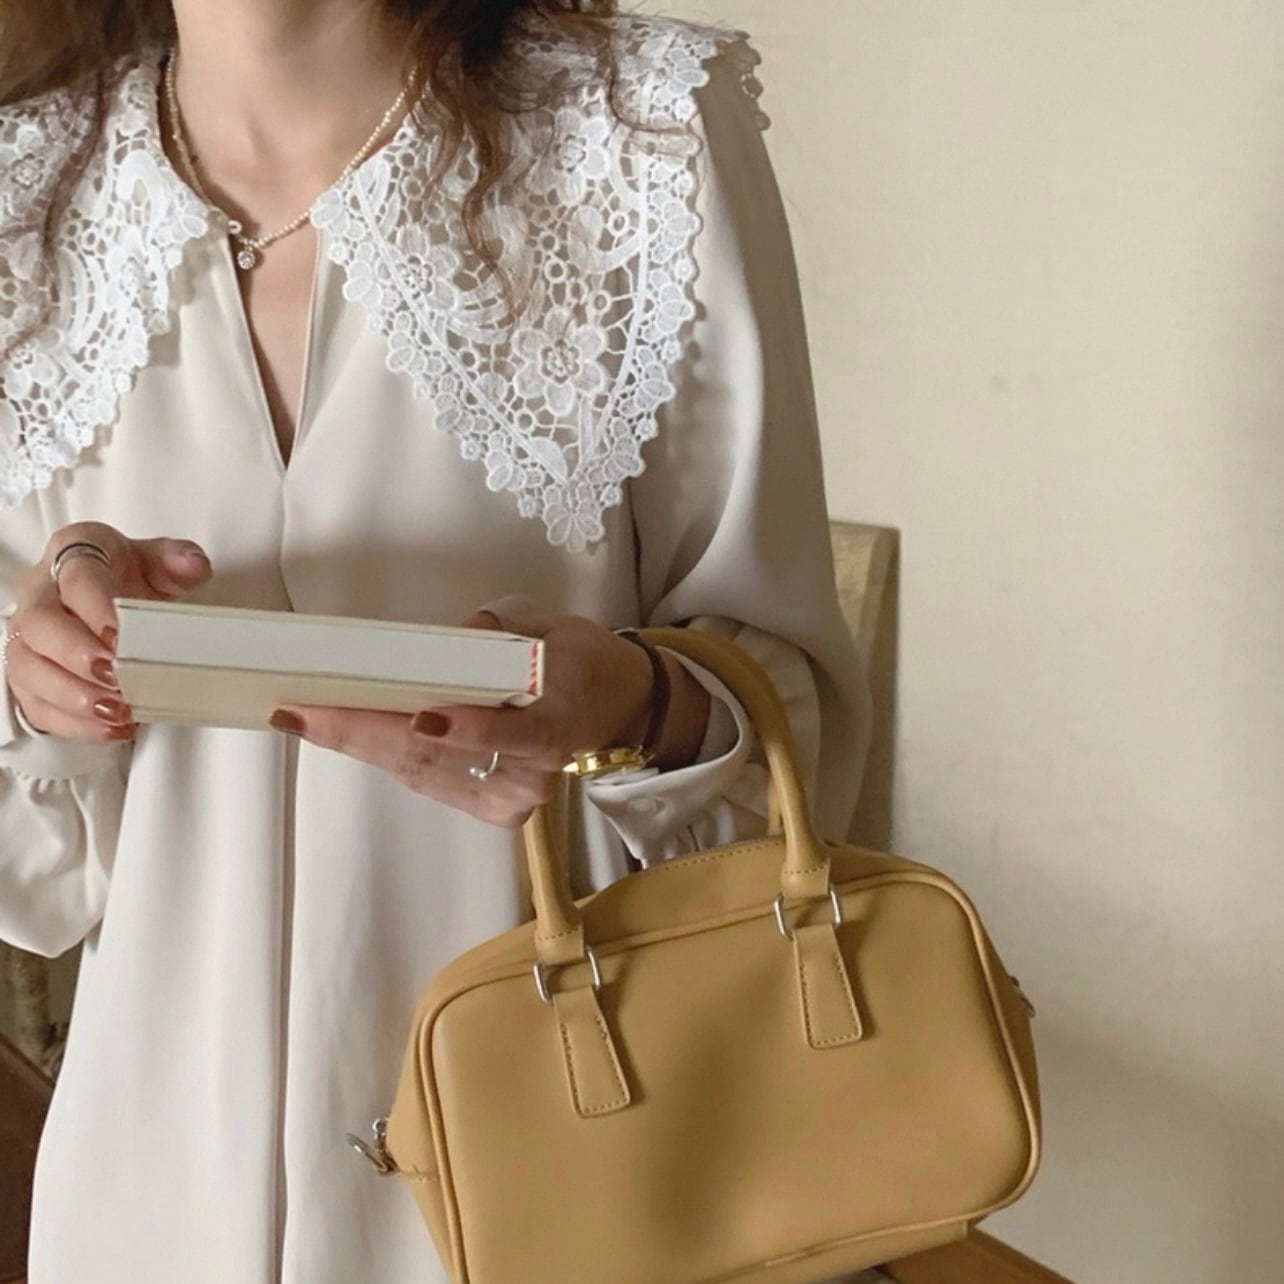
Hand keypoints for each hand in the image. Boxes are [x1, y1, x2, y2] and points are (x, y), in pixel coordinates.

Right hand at [4, 522, 212, 741]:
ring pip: (29, 669)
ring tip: (115, 711)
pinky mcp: (30, 677)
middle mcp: (39, 595)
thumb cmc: (126, 577)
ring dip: (73, 695)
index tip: (120, 637)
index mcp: (73, 555)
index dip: (96, 607)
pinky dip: (73, 723)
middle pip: (39, 625)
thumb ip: (177, 559)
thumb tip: (192, 565)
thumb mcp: (156, 561)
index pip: (76, 578)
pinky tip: (109, 728)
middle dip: (76, 655)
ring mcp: (29, 638)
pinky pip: (36, 704)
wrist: (107, 599)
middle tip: (114, 676)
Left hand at [270, 597, 711, 828]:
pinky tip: (337, 732)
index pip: (509, 732)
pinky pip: (422, 778)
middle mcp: (529, 776)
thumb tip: (466, 630)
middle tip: (301, 712)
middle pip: (437, 758)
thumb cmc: (584, 665)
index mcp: (557, 728)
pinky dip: (377, 754)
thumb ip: (513, 626)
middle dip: (364, 733)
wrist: (616, 711)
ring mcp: (505, 800)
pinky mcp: (485, 807)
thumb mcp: (559, 630)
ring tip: (302, 718)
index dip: (464, 728)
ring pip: (418, 773)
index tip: (418, 716)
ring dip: (357, 745)